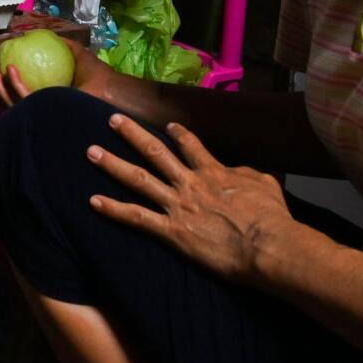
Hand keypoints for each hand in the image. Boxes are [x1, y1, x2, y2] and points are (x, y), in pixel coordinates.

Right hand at [0, 37, 115, 108]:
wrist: (110, 90)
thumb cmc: (99, 77)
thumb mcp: (78, 58)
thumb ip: (65, 47)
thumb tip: (50, 35)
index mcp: (50, 103)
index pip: (23, 98)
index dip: (8, 88)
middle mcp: (46, 111)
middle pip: (15, 104)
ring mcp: (46, 115)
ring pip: (16, 104)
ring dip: (1, 90)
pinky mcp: (48, 114)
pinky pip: (27, 99)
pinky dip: (16, 85)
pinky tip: (10, 70)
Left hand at [86, 112, 307, 289]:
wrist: (266, 243)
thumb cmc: (272, 217)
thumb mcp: (266, 184)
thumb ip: (250, 174)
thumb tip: (243, 172)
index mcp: (214, 171)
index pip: (192, 146)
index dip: (179, 134)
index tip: (168, 125)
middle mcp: (190, 183)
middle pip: (155, 152)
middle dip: (132, 134)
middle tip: (111, 119)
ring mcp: (178, 205)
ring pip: (138, 178)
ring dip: (112, 164)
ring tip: (90, 151)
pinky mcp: (172, 230)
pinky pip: (136, 217)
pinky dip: (114, 209)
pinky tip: (93, 201)